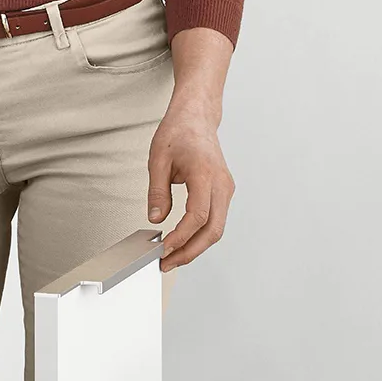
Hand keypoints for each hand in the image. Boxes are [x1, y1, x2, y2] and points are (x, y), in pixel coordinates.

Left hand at [146, 93, 234, 270]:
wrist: (197, 118)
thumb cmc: (179, 132)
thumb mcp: (158, 160)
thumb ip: (157, 192)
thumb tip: (155, 219)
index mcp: (205, 173)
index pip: (198, 215)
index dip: (182, 236)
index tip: (164, 248)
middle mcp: (221, 184)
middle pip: (213, 230)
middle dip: (190, 251)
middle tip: (167, 263)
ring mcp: (226, 189)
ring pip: (217, 229)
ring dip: (196, 247)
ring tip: (172, 257)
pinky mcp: (224, 193)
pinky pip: (216, 220)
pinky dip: (201, 235)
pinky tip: (183, 242)